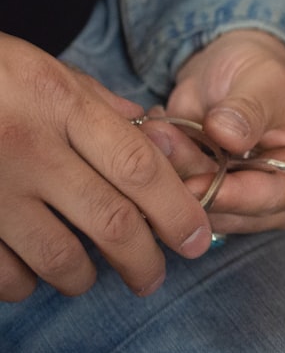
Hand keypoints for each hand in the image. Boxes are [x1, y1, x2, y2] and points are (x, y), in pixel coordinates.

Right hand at [0, 33, 212, 301]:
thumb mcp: (45, 68)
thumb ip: (99, 105)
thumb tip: (153, 136)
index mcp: (61, 103)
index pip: (139, 167)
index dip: (177, 210)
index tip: (197, 238)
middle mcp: (29, 146)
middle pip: (111, 222)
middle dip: (143, 261)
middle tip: (152, 278)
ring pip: (58, 257)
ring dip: (84, 278)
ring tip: (91, 277)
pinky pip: (2, 272)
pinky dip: (24, 283)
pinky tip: (32, 274)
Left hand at [160, 30, 284, 236]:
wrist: (233, 69)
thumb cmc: (262, 73)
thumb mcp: (262, 82)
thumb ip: (248, 111)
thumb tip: (228, 135)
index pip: (273, 198)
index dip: (233, 195)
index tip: (194, 185)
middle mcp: (282, 200)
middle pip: (233, 210)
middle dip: (192, 178)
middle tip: (160, 137)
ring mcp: (244, 205)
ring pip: (200, 208)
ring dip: (171, 172)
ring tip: (157, 130)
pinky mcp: (209, 200)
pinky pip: (178, 199)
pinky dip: (162, 171)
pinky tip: (159, 137)